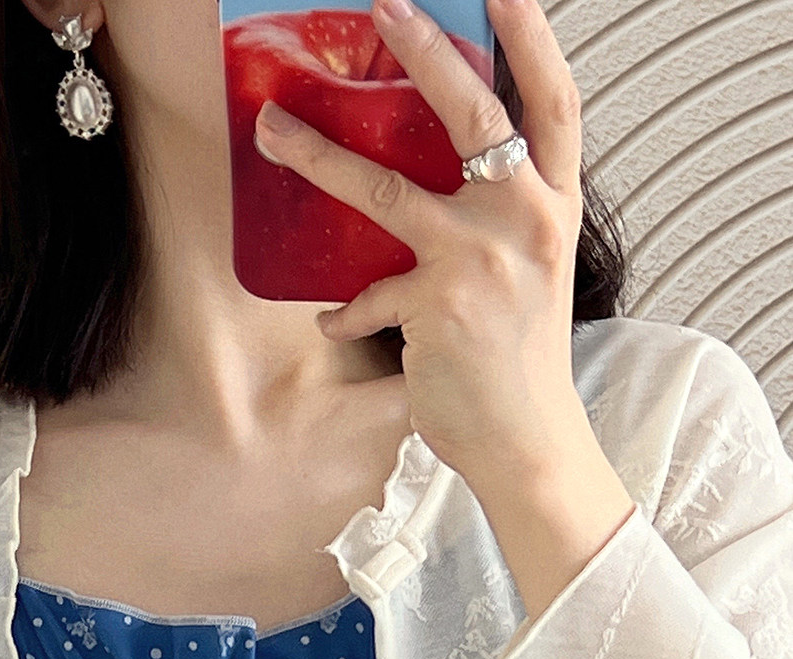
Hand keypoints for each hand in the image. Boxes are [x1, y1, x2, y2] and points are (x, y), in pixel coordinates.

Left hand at [252, 0, 592, 490]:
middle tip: (384, 7)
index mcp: (555, 205)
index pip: (556, 104)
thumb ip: (501, 221)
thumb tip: (448, 182)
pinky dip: (344, 312)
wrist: (529, 442)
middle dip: (425, 53)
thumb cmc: (521, 363)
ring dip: (320, 157)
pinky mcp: (437, 306)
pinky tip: (332, 322)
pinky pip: (365, 295)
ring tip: (274, 129)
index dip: (533, 40)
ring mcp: (481, 260)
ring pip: (387, 189)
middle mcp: (526, 220)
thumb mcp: (530, 273)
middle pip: (475, 114)